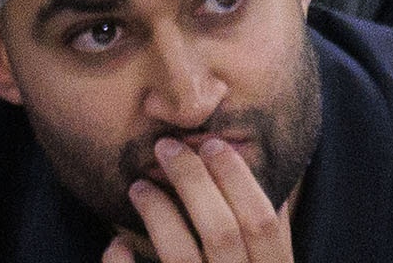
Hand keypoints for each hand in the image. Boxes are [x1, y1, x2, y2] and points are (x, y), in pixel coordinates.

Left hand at [106, 137, 294, 262]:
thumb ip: (271, 252)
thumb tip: (276, 196)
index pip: (264, 226)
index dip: (239, 178)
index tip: (212, 142)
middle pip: (223, 232)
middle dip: (193, 181)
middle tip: (166, 147)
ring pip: (180, 256)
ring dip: (158, 212)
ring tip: (139, 186)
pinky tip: (116, 246)